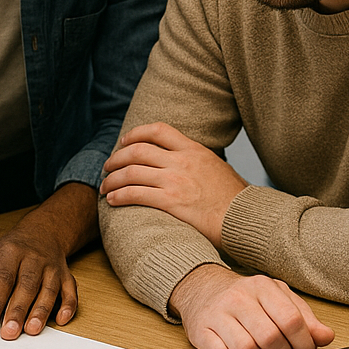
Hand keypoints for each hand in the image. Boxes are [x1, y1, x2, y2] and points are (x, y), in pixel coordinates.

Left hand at [0, 224, 76, 339]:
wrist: (42, 233)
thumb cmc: (11, 249)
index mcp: (11, 252)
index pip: (2, 279)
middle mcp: (34, 259)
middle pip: (27, 286)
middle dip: (17, 311)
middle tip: (9, 333)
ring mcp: (53, 268)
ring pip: (48, 290)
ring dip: (40, 311)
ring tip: (30, 331)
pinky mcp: (66, 276)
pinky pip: (71, 291)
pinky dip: (69, 306)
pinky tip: (61, 320)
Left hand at [101, 123, 248, 247]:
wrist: (245, 218)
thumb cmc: (234, 199)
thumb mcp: (217, 167)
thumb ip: (197, 161)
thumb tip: (185, 161)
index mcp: (193, 150)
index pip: (158, 130)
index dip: (135, 133)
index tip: (124, 141)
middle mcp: (182, 161)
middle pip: (137, 150)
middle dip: (116, 158)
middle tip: (108, 167)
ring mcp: (175, 181)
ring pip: (131, 172)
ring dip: (112, 179)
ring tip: (104, 187)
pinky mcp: (171, 202)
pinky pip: (135, 194)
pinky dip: (119, 195)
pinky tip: (112, 200)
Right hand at [168, 265, 334, 348]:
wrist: (202, 288)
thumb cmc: (246, 297)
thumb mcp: (278, 298)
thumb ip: (304, 317)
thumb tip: (326, 337)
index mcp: (262, 286)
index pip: (291, 319)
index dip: (304, 343)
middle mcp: (238, 298)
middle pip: (270, 338)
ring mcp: (217, 314)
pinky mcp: (200, 332)